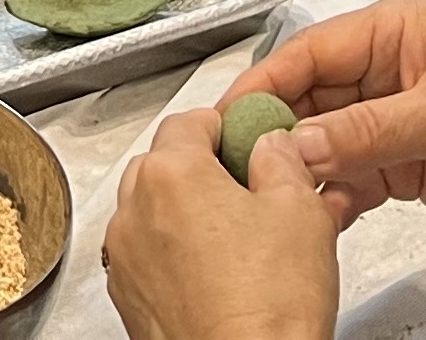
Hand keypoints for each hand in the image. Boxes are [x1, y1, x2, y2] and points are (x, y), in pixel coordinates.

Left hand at [105, 104, 345, 339]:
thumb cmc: (268, 306)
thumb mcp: (299, 211)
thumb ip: (282, 160)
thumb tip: (273, 146)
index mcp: (171, 173)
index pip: (191, 120)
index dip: (228, 128)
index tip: (252, 142)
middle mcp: (135, 211)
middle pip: (164, 163)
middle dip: (203, 171)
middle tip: (249, 192)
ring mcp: (127, 259)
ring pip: (153, 213)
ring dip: (186, 215)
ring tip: (237, 241)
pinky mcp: (129, 300)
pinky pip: (149, 258)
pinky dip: (174, 257)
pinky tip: (216, 277)